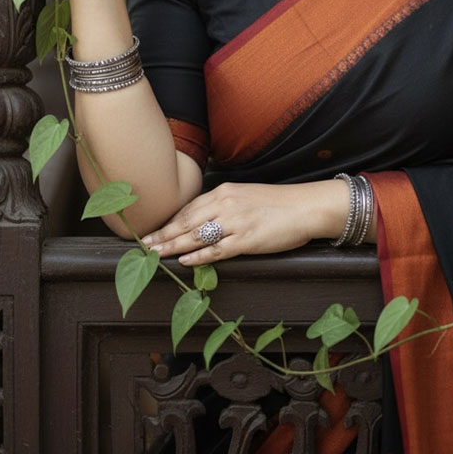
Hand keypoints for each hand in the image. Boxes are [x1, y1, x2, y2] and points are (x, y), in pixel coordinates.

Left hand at [140, 180, 349, 264]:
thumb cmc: (280, 203)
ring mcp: (236, 222)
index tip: (153, 231)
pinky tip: (185, 261)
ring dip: (172, 247)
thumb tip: (203, 219)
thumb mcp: (248, 195)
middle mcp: (227, 204)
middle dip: (163, 235)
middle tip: (144, 246)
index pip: (189, 208)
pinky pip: (216, 250)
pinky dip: (198, 257)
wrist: (308, 207)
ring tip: (156, 256)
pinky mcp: (247, 240)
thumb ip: (225, 205)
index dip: (168, 222)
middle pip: (186, 222)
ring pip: (195, 236)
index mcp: (225, 192)